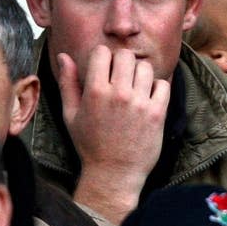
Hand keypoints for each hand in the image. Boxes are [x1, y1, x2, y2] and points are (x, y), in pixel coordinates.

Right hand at [57, 45, 170, 223]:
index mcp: (95, 92)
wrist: (114, 173)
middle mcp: (118, 94)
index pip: (103, 52)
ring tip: (135, 88)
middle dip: (122, 62)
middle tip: (121, 77)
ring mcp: (140, 103)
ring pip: (146, 67)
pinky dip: (157, 87)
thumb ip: (68, 83)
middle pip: (126, 55)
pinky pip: (163, 84)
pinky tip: (148, 97)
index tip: (104, 68)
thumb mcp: (71, 114)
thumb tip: (63, 56)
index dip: (103, 57)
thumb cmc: (90, 144)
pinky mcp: (157, 113)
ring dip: (140, 74)